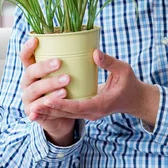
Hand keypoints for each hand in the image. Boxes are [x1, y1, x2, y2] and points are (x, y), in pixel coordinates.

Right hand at [19, 37, 75, 145]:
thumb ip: (77, 62)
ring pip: (35, 90)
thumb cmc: (65, 90)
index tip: (36, 39)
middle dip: (43, 67)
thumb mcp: (69, 74)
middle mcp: (28, 82)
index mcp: (34, 70)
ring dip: (48, 85)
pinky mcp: (33, 112)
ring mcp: (28, 98)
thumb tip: (96, 52)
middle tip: (59, 62)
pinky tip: (57, 100)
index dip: (28, 48)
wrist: (61, 117)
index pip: (26, 57)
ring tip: (65, 85)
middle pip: (30, 72)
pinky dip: (46, 104)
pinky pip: (38, 107)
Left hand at [32, 50, 159, 124]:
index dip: (61, 104)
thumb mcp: (123, 70)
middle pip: (67, 114)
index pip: (78, 106)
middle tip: (32, 107)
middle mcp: (92, 112)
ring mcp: (89, 113)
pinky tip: (42, 105)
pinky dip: (56, 109)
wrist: (135, 99)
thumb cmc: (129, 83)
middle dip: (50, 110)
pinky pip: (69, 112)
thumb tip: (94, 53)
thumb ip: (109, 62)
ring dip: (50, 112)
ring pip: (66, 115)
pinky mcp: (86, 110)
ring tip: (32, 109)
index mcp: (101, 104)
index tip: (47, 99)